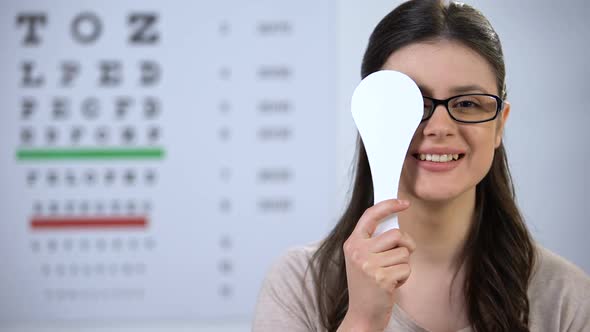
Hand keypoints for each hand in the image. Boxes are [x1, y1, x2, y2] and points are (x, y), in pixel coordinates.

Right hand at [339, 199, 414, 331]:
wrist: (362, 315)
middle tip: (399, 258)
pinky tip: (392, 285)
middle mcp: (358, 252)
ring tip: (390, 275)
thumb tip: (395, 222)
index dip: (388, 205)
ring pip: (404, 252)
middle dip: (405, 246)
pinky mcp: (381, 278)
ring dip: (403, 265)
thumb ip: (373, 241)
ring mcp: (368, 265)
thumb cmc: (366, 286)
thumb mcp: (362, 259)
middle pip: (396, 234)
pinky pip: (406, 268)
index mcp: (352, 243)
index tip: (403, 203)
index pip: (370, 215)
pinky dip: (404, 278)